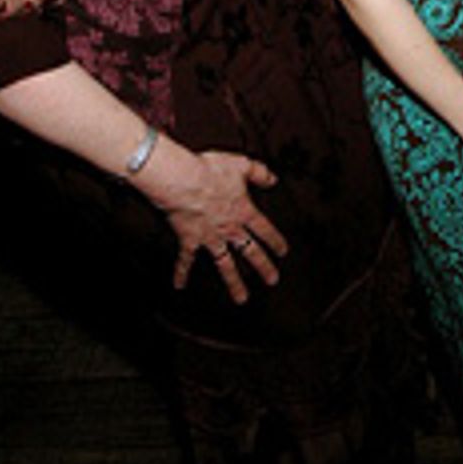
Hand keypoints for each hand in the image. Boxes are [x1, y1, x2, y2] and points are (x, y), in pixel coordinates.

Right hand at [151, 146, 288, 303]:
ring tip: (241, 298)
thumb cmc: (210, 170)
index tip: (283, 253)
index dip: (275, 240)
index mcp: (243, 210)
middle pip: (250, 251)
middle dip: (263, 267)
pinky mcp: (189, 239)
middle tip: (272, 281)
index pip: (264, 229)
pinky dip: (181, 272)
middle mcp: (229, 228)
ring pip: (224, 264)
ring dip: (233, 282)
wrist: (183, 180)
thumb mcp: (241, 164)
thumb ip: (258, 172)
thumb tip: (273, 179)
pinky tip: (179, 285)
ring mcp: (209, 237)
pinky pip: (186, 259)